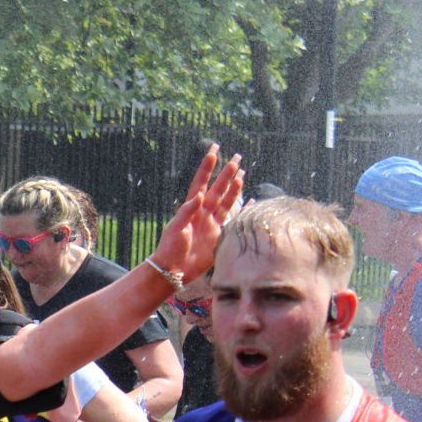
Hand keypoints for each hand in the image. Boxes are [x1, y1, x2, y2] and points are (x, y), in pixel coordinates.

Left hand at [150, 145, 243, 279]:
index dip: (207, 168)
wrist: (174, 270)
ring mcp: (212, 225)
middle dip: (226, 174)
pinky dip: (244, 212)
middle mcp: (203, 214)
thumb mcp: (176, 228)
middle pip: (218, 189)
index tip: (213, 152)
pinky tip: (251, 202)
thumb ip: (187, 211)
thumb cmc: (170, 248)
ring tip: (242, 174)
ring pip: (227, 202)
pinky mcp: (220, 237)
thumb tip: (200, 195)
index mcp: (191, 209)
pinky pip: (235, 221)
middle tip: (236, 158)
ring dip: (234, 189)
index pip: (201, 183)